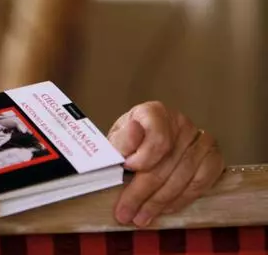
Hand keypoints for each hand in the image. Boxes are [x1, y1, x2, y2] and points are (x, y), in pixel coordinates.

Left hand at [107, 101, 223, 226]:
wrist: (145, 142)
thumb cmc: (130, 141)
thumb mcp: (116, 138)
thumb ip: (120, 140)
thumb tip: (134, 135)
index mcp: (155, 112)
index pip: (158, 138)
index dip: (143, 157)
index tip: (126, 170)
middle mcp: (181, 123)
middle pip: (167, 163)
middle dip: (143, 192)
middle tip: (126, 213)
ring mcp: (200, 140)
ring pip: (183, 177)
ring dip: (159, 202)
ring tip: (141, 217)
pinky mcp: (213, 157)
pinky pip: (201, 183)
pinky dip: (182, 199)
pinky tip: (165, 208)